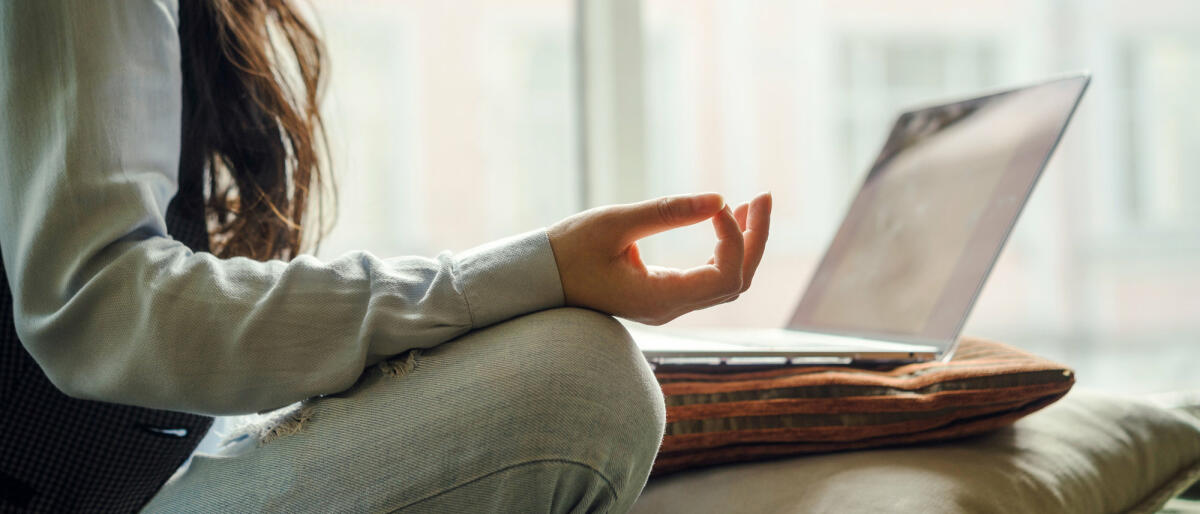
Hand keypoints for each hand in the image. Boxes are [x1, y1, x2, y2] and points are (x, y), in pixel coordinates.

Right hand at [547, 191, 771, 324]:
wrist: (538, 278)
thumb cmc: (567, 251)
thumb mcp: (614, 223)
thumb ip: (667, 212)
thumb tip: (719, 198)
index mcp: (659, 299)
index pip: (726, 276)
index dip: (734, 237)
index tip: (719, 203)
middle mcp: (670, 308)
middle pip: (736, 281)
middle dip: (755, 238)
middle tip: (765, 195)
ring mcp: (668, 304)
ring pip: (727, 281)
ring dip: (743, 243)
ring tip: (752, 203)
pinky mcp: (662, 294)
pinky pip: (708, 278)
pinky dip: (724, 249)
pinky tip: (725, 219)